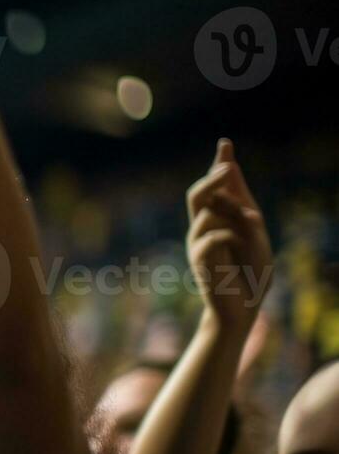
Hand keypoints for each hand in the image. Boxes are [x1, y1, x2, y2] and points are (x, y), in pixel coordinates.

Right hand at [185, 139, 271, 333]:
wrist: (243, 308)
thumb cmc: (252, 274)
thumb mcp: (255, 236)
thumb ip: (243, 210)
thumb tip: (232, 183)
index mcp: (219, 222)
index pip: (217, 189)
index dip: (220, 166)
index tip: (225, 145)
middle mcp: (203, 229)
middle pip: (198, 195)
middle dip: (212, 177)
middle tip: (228, 166)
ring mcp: (198, 243)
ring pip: (208, 212)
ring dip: (234, 214)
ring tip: (253, 229)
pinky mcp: (199, 259)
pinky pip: (212, 236)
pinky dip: (230, 236)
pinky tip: (239, 247)